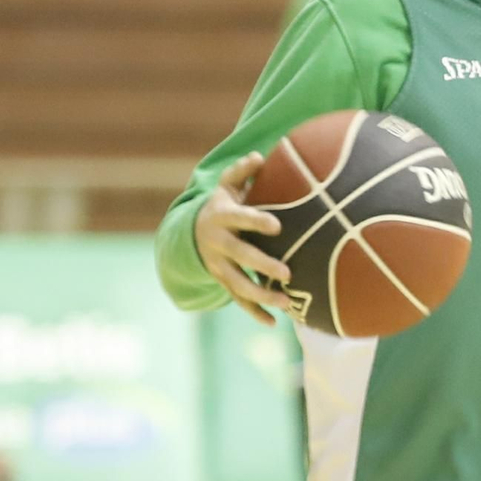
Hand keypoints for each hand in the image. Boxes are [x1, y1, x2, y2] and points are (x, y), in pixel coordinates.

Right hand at [195, 152, 293, 325]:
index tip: (277, 226)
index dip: (256, 221)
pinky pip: (237, 299)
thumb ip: (241, 172)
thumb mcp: (227, 186)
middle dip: (263, 265)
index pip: (240, 218)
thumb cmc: (223, 204)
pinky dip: (254, 313)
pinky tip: (273, 323)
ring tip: (287, 303)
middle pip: (241, 255)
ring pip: (239, 284)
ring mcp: (218, 265)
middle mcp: (218, 243)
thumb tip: (258, 157)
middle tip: (288, 272)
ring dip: (262, 295)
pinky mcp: (222, 281)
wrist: (192, 231)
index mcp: (221, 217)